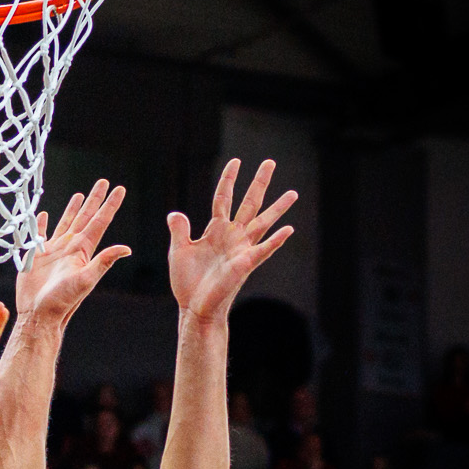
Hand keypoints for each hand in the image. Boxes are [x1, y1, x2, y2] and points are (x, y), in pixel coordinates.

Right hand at [16, 179, 129, 328]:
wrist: (38, 314)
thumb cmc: (62, 301)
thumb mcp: (85, 280)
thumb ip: (103, 262)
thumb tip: (126, 248)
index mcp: (83, 250)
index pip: (100, 221)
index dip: (110, 204)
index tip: (119, 188)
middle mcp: (71, 247)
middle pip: (86, 217)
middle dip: (94, 199)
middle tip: (102, 181)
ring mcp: (54, 251)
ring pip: (66, 222)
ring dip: (73, 209)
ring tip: (80, 195)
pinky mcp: (36, 256)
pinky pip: (40, 234)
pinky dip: (42, 224)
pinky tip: (44, 215)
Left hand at [167, 159, 295, 321]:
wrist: (195, 307)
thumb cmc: (188, 282)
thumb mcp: (179, 251)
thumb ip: (179, 231)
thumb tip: (175, 214)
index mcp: (216, 230)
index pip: (223, 198)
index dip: (229, 179)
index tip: (236, 161)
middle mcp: (232, 235)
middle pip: (249, 203)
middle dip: (259, 182)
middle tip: (271, 161)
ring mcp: (241, 249)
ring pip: (262, 222)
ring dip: (278, 208)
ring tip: (293, 193)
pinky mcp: (245, 264)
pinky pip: (263, 250)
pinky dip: (276, 240)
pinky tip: (289, 229)